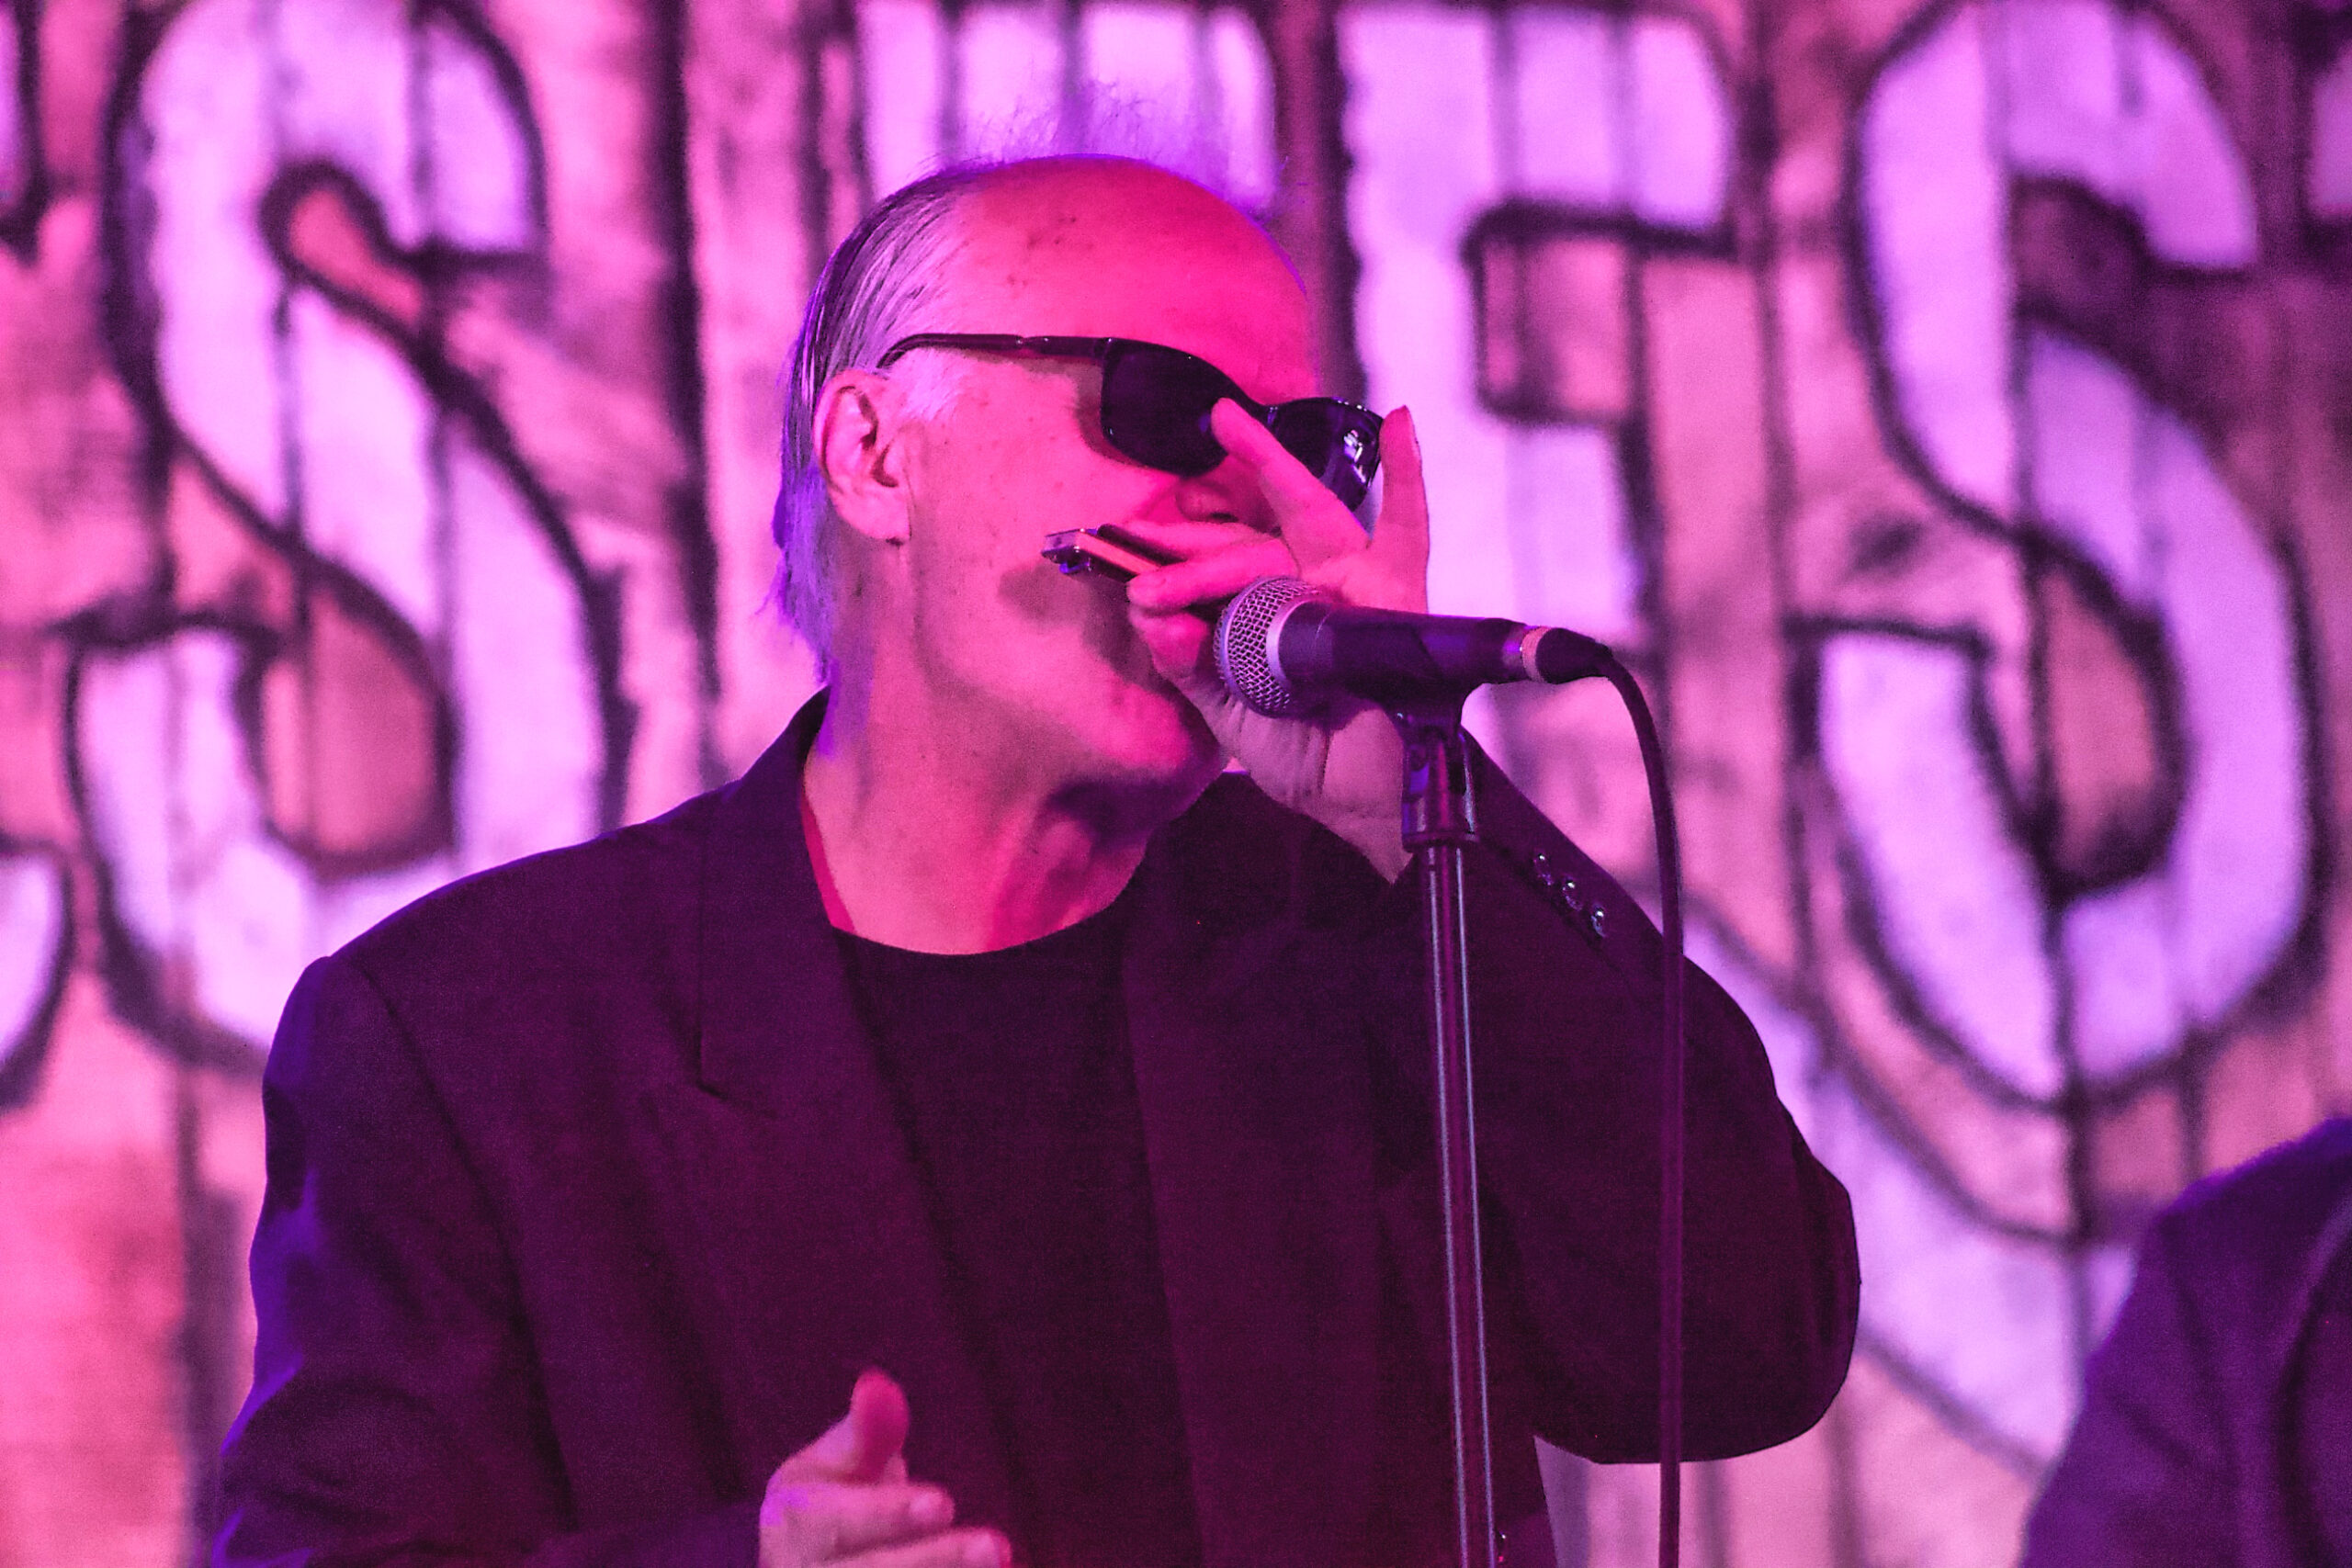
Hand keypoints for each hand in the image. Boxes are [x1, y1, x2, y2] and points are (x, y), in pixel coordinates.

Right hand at [758, 1372, 1008, 1567]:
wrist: (806, 1566)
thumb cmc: (832, 1500)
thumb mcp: (836, 1463)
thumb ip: (863, 1432)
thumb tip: (878, 1385)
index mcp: (792, 1524)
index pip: (832, 1521)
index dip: (887, 1515)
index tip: (943, 1502)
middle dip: (933, 1561)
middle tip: (994, 1546)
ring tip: (1001, 1560)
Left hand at [1124, 402, 1431, 879]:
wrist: (1369, 804)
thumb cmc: (1308, 760)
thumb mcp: (1227, 714)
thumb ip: (1189, 665)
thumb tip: (1149, 614)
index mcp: (1262, 617)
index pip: (1210, 573)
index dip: (1164, 567)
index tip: (1114, 564)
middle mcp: (1306, 590)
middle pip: (1243, 538)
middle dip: (1190, 525)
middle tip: (1135, 521)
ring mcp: (1351, 586)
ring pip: (1302, 516)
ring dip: (1268, 463)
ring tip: (1226, 421)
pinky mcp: (1394, 595)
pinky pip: (1405, 529)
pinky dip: (1407, 475)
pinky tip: (1400, 421)